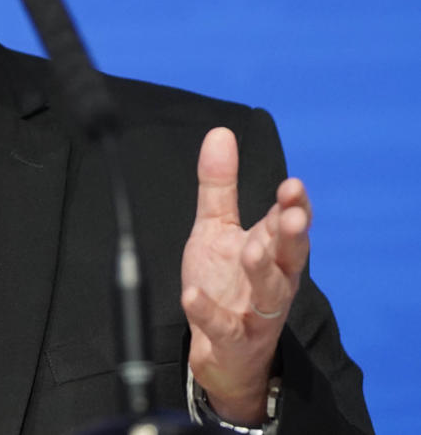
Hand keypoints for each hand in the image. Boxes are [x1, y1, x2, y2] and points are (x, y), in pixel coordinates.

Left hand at [181, 127, 310, 423]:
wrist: (221, 352)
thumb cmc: (224, 283)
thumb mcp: (216, 228)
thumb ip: (219, 185)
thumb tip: (220, 133)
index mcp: (270, 251)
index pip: (289, 225)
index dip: (294, 206)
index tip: (292, 185)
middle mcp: (270, 281)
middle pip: (289, 257)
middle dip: (292, 236)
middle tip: (292, 215)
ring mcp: (254, 314)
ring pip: (269, 294)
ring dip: (262, 271)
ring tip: (250, 249)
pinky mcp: (231, 340)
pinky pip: (223, 328)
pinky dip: (208, 312)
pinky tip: (191, 295)